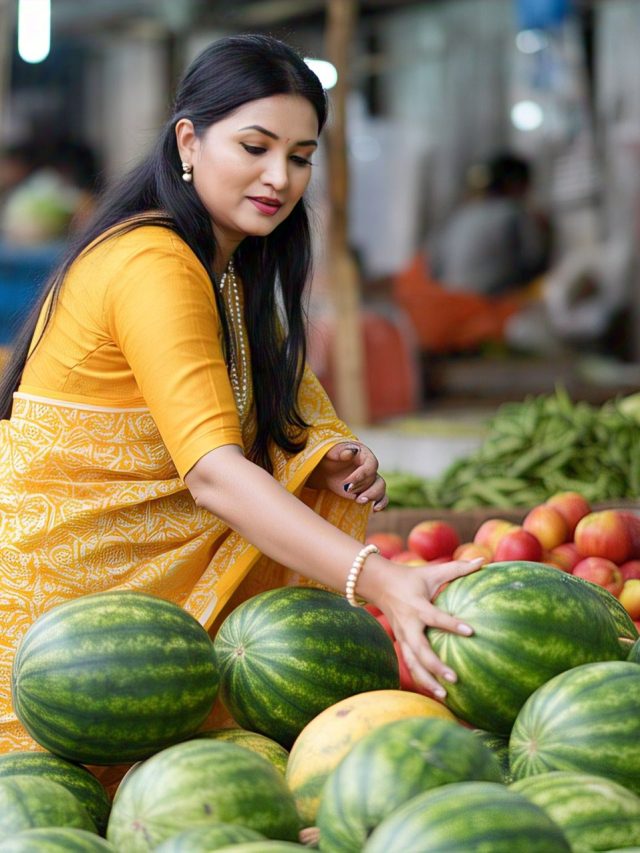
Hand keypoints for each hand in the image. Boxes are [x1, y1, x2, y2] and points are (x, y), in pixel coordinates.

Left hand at [306, 441, 387, 511]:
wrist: (326, 469)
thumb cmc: (328, 458)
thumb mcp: (330, 452)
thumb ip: (339, 451)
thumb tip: (351, 452)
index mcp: (364, 454)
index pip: (370, 466)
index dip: (361, 476)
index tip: (347, 486)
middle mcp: (370, 467)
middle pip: (375, 479)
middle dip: (362, 487)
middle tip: (347, 491)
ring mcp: (371, 480)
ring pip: (381, 488)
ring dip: (372, 496)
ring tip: (358, 501)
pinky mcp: (369, 491)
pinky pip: (382, 497)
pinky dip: (381, 503)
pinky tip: (374, 509)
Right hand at [362, 555, 483, 697]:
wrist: (378, 584)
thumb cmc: (411, 578)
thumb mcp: (433, 571)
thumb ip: (458, 568)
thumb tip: (483, 561)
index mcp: (417, 606)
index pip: (435, 617)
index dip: (452, 624)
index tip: (471, 631)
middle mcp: (408, 625)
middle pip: (419, 650)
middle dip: (435, 665)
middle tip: (455, 678)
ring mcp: (402, 637)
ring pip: (412, 663)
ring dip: (427, 680)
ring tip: (445, 695)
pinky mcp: (401, 644)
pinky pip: (410, 665)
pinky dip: (422, 679)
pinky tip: (438, 693)